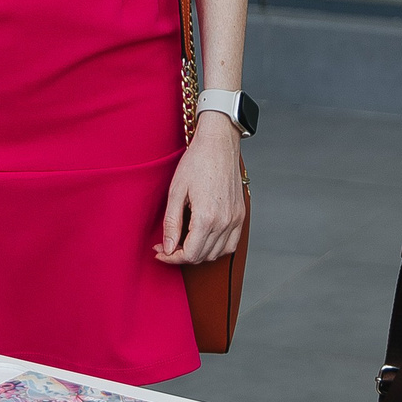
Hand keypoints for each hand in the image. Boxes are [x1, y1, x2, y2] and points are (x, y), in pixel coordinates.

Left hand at [156, 116, 246, 264]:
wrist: (219, 144)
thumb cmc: (197, 162)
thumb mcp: (176, 192)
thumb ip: (171, 224)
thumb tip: (168, 248)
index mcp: (207, 218)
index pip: (189, 254)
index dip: (171, 257)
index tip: (160, 252)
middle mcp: (225, 222)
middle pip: (202, 256)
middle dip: (181, 255)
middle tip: (167, 245)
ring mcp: (236, 219)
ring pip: (217, 253)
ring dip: (199, 253)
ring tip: (183, 242)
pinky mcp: (241, 214)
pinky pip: (231, 244)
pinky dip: (217, 248)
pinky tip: (204, 239)